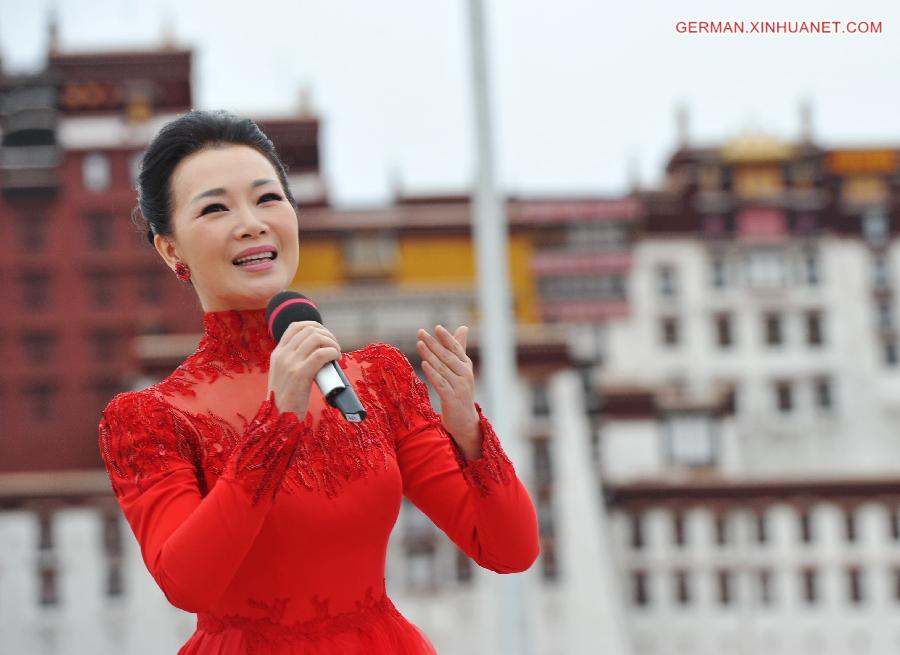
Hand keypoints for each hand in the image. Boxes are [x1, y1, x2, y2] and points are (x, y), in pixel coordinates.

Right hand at [267, 321, 340, 417]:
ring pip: (316, 338)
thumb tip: (318, 350)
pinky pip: (321, 354)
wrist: (279, 418)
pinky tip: (336, 359)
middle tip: (335, 347)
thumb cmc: (287, 399)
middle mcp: (282, 355)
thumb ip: (294, 360)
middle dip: (327, 335)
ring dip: (332, 343)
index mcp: (277, 353)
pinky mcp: (300, 373)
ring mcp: (290, 363)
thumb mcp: (284, 374)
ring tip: (336, 354)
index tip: (325, 335)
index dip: (314, 326)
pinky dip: (333, 352)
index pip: (295, 326)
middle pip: (309, 330)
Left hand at [416, 324, 481, 458]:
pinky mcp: (452, 398)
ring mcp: (459, 387)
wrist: (464, 420)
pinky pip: (440, 383)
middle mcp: (465, 375)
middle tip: (420, 332)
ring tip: (419, 344)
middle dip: (433, 343)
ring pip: (442, 368)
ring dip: (429, 355)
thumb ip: (460, 349)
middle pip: (447, 356)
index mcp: (467, 366)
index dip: (447, 338)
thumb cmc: (460, 391)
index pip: (456, 348)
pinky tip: (424, 364)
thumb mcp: (461, 369)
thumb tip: (463, 327)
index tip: (436, 327)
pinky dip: (432, 372)